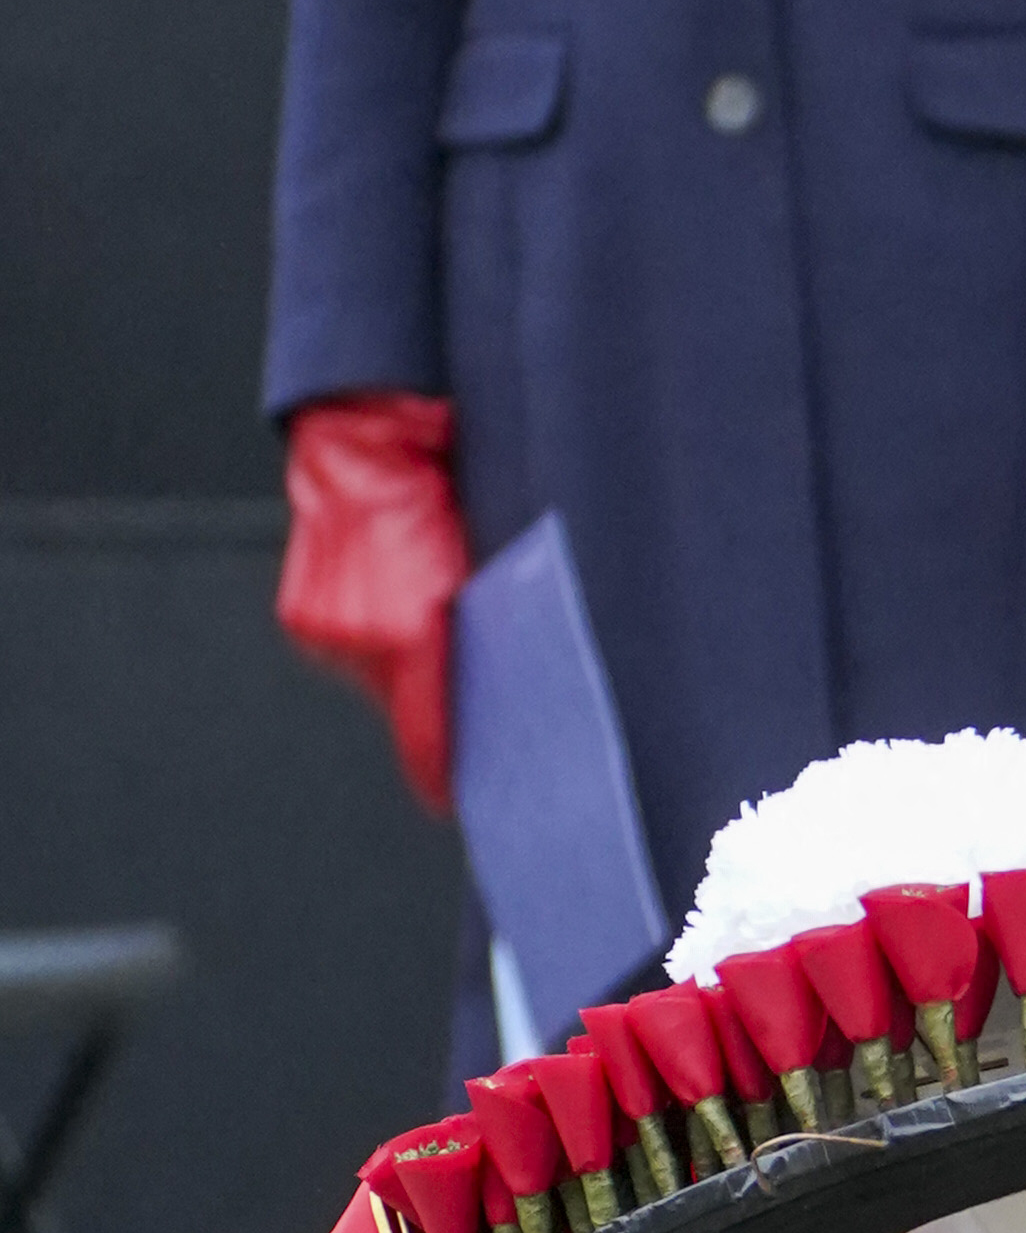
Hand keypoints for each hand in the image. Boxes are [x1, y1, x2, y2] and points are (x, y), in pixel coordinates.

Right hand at [279, 392, 466, 812]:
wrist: (369, 433)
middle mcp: (361, 636)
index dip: (443, 771)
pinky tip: (394, 600)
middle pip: (408, 709)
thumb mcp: (488, 557)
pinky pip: (353, 652)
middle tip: (474, 708)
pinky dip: (375, 641)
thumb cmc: (446, 485)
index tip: (456, 799)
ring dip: (405, 668)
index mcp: (412, 626)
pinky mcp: (306, 617)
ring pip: (380, 679)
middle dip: (437, 708)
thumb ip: (494, 626)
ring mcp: (327, 628)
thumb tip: (512, 684)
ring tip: (429, 616)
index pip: (429, 730)